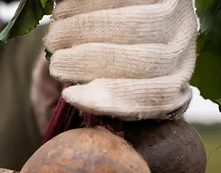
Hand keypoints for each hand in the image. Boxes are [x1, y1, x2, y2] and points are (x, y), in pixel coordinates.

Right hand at [45, 0, 197, 120]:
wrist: (113, 16)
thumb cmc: (100, 59)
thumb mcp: (103, 83)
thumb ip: (96, 92)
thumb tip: (72, 97)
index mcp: (172, 83)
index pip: (158, 96)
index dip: (112, 99)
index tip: (70, 96)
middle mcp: (181, 50)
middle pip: (145, 61)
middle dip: (90, 63)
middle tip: (57, 64)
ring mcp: (176, 15)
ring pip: (132, 26)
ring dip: (83, 32)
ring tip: (55, 38)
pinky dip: (85, 6)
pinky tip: (63, 14)